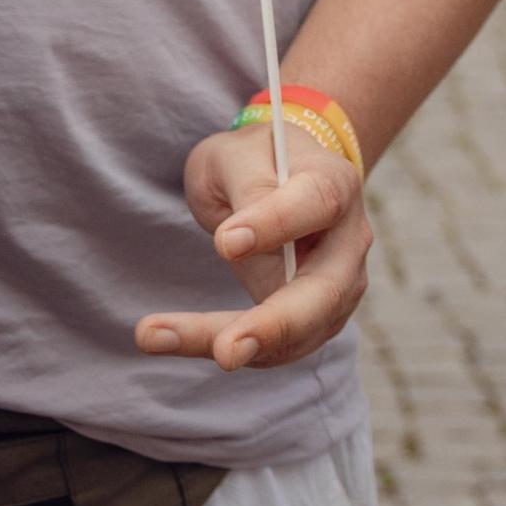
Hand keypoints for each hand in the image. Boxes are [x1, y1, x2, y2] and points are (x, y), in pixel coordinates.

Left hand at [134, 125, 370, 370]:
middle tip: (225, 352)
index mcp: (334, 183)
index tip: (224, 244)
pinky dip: (226, 345)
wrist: (280, 178)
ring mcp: (339, 288)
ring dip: (234, 344)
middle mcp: (348, 242)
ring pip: (296, 333)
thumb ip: (246, 186)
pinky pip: (275, 345)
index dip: (273, 225)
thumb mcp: (238, 154)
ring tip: (157, 336)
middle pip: (323, 292)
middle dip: (273, 326)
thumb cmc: (254, 160)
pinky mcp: (316, 321)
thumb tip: (235, 245)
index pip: (313, 205)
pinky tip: (169, 338)